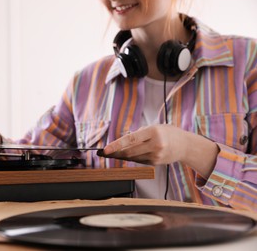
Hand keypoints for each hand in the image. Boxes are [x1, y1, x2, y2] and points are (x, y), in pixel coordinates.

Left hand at [99, 124, 218, 177]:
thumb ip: (138, 134)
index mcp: (154, 132)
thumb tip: (120, 143)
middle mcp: (155, 144)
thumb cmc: (167, 133)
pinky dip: (131, 157)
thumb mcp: (154, 127)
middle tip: (104, 152)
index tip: (106, 150)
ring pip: (132, 157)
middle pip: (129, 151)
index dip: (116, 145)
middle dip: (115, 152)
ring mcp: (156, 155)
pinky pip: (138, 160)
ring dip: (121, 155)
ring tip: (112, 153)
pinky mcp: (156, 163)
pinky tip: (125, 155)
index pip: (131, 139)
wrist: (185, 145)